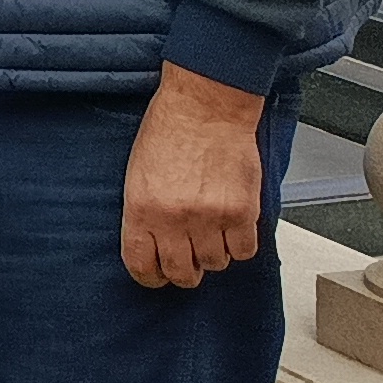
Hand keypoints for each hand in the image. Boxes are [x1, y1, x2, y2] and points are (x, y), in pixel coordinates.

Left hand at [122, 64, 267, 287]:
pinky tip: (232, 228)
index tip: (156, 276)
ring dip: (213, 254)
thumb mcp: (138, 173)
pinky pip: (244, 251)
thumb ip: (145, 212)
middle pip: (182, 273)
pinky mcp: (242, 212)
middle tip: (188, 259)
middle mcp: (174, 218)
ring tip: (211, 232)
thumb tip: (153, 245)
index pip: (141, 265)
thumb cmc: (169, 130)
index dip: (150, 277)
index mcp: (141, 208)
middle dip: (184, 272)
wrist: (205, 106)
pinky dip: (239, 245)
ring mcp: (210, 217)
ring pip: (215, 264)